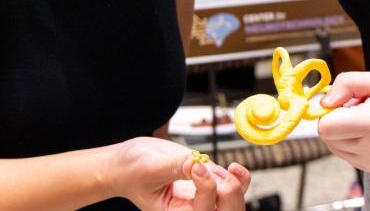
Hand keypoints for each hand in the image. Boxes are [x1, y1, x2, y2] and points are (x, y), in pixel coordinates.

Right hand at [110, 137, 250, 210]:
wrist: (129, 164)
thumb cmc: (132, 170)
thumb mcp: (149, 167)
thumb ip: (175, 167)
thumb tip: (198, 162)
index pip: (203, 209)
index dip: (207, 186)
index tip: (195, 164)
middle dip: (228, 191)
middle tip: (213, 170)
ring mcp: (204, 199)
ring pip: (234, 203)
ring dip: (233, 184)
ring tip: (216, 167)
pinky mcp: (210, 185)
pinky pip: (236, 189)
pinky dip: (240, 179)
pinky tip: (233, 167)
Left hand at [316, 72, 369, 174]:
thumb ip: (347, 84)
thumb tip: (325, 100)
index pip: (326, 127)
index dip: (327, 112)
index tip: (341, 102)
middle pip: (329, 138)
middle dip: (336, 121)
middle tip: (357, 108)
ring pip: (336, 149)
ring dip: (343, 133)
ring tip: (366, 119)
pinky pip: (349, 156)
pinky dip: (353, 143)